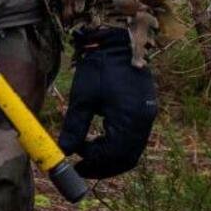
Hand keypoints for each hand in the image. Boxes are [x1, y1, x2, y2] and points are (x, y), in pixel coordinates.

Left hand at [55, 26, 156, 179]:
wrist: (119, 42)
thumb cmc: (99, 67)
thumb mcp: (83, 97)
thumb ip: (74, 126)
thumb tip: (63, 150)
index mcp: (130, 119)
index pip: (114, 154)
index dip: (94, 163)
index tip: (74, 164)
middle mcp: (144, 121)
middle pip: (127, 157)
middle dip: (103, 165)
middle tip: (80, 167)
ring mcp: (147, 117)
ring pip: (131, 150)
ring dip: (109, 156)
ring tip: (85, 154)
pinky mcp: (145, 111)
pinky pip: (133, 138)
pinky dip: (116, 145)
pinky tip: (97, 140)